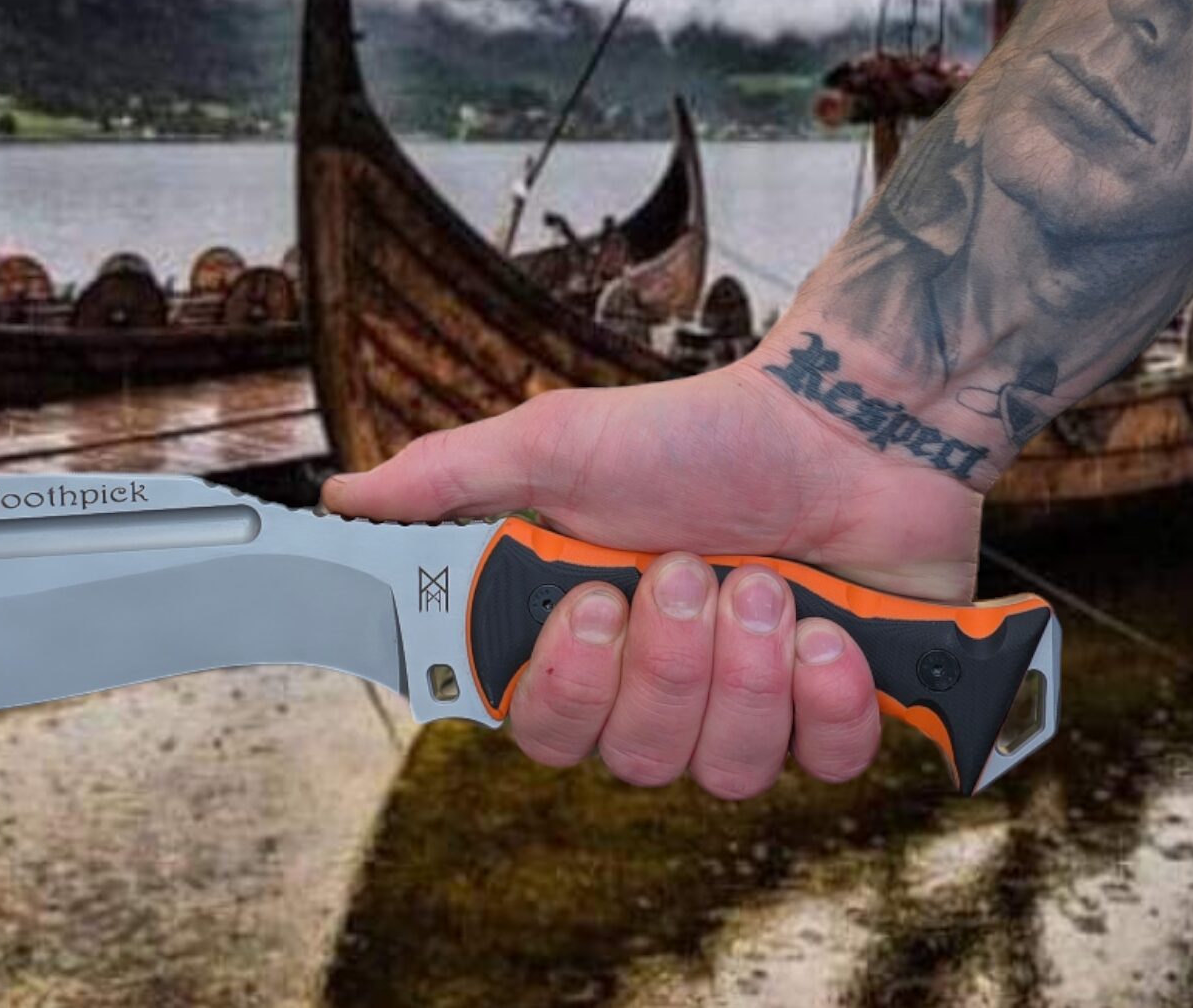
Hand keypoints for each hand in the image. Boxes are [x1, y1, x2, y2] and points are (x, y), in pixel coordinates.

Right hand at [321, 352, 981, 797]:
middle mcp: (658, 688)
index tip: (591, 607)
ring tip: (771, 583)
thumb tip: (341, 497)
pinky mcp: (832, 720)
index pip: (540, 727)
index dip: (565, 687)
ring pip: (720, 769)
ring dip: (748, 668)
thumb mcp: (561, 441)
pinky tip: (829, 633)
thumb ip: (450, 480)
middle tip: (689, 566)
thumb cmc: (704, 432)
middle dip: (667, 661)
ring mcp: (747, 709)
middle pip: (629, 759)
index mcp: (586, 636)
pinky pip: (821, 769)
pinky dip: (827, 701)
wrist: (851, 423)